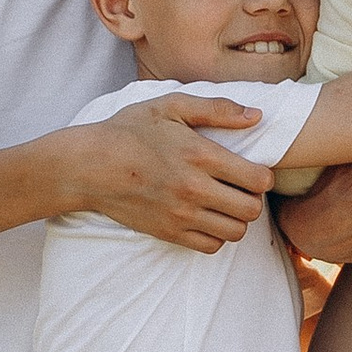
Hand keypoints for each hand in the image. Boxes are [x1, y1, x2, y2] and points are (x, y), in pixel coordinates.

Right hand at [70, 94, 274, 252]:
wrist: (89, 166)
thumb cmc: (129, 131)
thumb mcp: (170, 106)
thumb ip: (216, 109)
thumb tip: (256, 115)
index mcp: (199, 156)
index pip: (258, 180)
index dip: (263, 176)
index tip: (253, 170)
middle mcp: (193, 189)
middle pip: (251, 210)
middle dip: (253, 198)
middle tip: (241, 188)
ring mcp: (181, 215)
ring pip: (235, 232)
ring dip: (237, 218)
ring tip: (225, 203)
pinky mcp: (168, 233)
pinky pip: (211, 246)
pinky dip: (216, 235)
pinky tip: (207, 217)